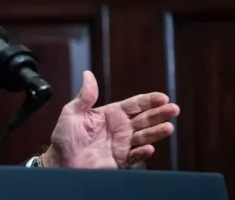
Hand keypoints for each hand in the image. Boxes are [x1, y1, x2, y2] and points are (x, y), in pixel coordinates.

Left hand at [41, 70, 178, 168]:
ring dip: (156, 132)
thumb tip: (88, 74)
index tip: (163, 97)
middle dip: (160, 114)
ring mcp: (122, 144)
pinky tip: (149, 147)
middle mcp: (120, 128)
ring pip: (144, 136)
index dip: (149, 100)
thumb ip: (85, 96)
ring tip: (168, 127)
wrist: (61, 162)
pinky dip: (142, 152)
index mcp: (110, 114)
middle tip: (174, 109)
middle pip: (144, 119)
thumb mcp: (72, 112)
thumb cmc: (65, 137)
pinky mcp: (121, 160)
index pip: (134, 105)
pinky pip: (135, 156)